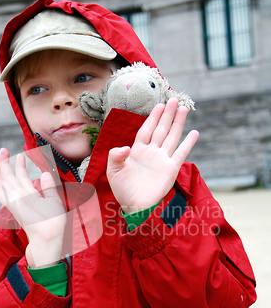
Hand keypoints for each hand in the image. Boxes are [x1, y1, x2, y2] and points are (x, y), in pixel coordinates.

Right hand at [0, 148, 66, 267]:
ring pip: (2, 182)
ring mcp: (14, 200)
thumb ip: (48, 187)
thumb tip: (44, 173)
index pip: (22, 178)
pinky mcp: (11, 204)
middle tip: (2, 150)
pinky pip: (0, 192)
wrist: (50, 234)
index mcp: (30, 196)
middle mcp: (21, 197)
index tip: (20, 155)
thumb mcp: (54, 200)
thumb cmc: (54, 222)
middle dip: (5, 163)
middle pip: (9, 177)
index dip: (20, 166)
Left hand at [107, 98, 198, 213]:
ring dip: (178, 123)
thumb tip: (126, 147)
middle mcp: (151, 152)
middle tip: (174, 100)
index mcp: (137, 151)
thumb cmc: (123, 190)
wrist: (135, 207)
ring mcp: (162, 160)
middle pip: (161, 129)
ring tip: (184, 109)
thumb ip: (115, 156)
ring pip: (171, 137)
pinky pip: (181, 153)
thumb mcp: (113, 172)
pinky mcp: (171, 169)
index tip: (159, 105)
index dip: (152, 117)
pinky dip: (188, 143)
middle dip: (167, 115)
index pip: (146, 130)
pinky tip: (194, 132)